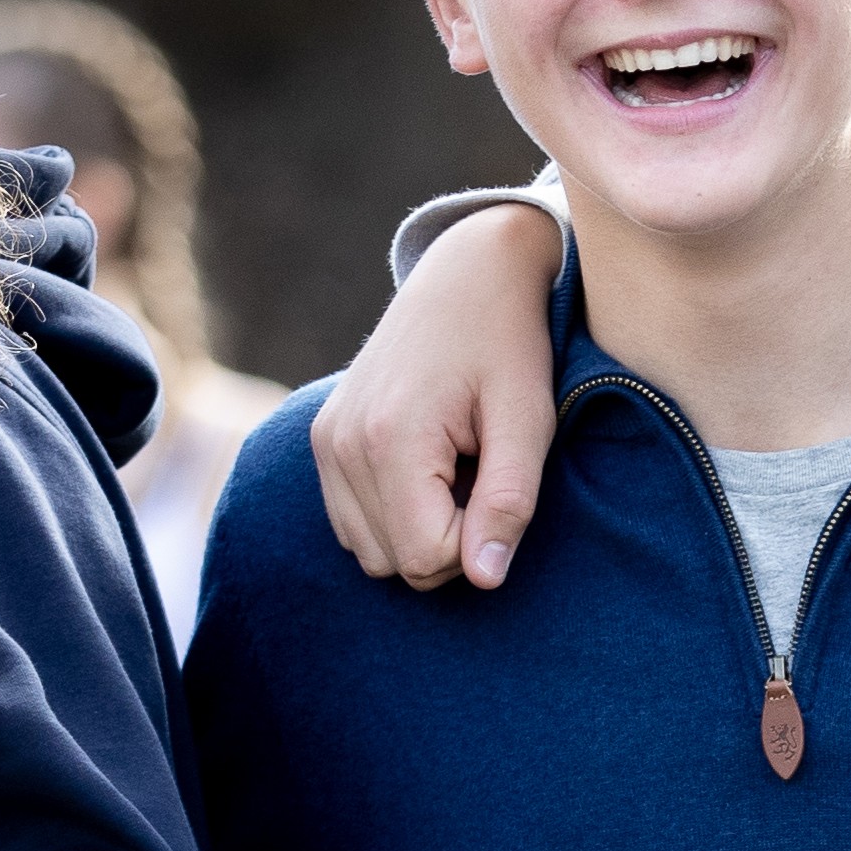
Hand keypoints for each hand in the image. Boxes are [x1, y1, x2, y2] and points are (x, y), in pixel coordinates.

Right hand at [314, 203, 563, 588]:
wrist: (467, 273)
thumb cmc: (508, 343)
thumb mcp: (527, 420)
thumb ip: (508, 502)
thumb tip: (485, 578)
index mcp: (390, 438)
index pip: (426, 558)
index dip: (476, 543)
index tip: (499, 485)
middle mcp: (342, 444)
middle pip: (396, 564)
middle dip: (450, 540)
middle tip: (482, 473)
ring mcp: (325, 441)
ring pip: (371, 551)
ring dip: (421, 528)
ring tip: (457, 465)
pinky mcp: (323, 439)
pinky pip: (353, 522)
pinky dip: (394, 513)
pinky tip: (430, 464)